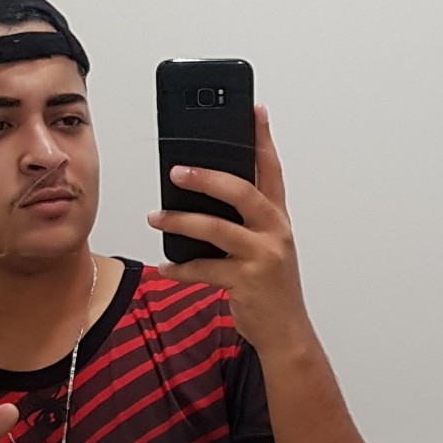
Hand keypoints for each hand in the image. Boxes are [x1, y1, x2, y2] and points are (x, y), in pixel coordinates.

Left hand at [148, 105, 310, 352]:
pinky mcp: (247, 282)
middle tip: (177, 170)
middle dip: (207, 177)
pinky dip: (181, 269)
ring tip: (156, 217)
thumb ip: (245, 221)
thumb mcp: (265, 247)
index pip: (272, 169)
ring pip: (217, 229)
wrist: (286, 331)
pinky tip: (165, 268)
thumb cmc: (270, 286)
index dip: (263, 138)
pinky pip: (204, 270)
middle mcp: (275, 232)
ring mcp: (263, 256)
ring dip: (181, 221)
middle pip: (242, 191)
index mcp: (278, 218)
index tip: (254, 110)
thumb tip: (202, 196)